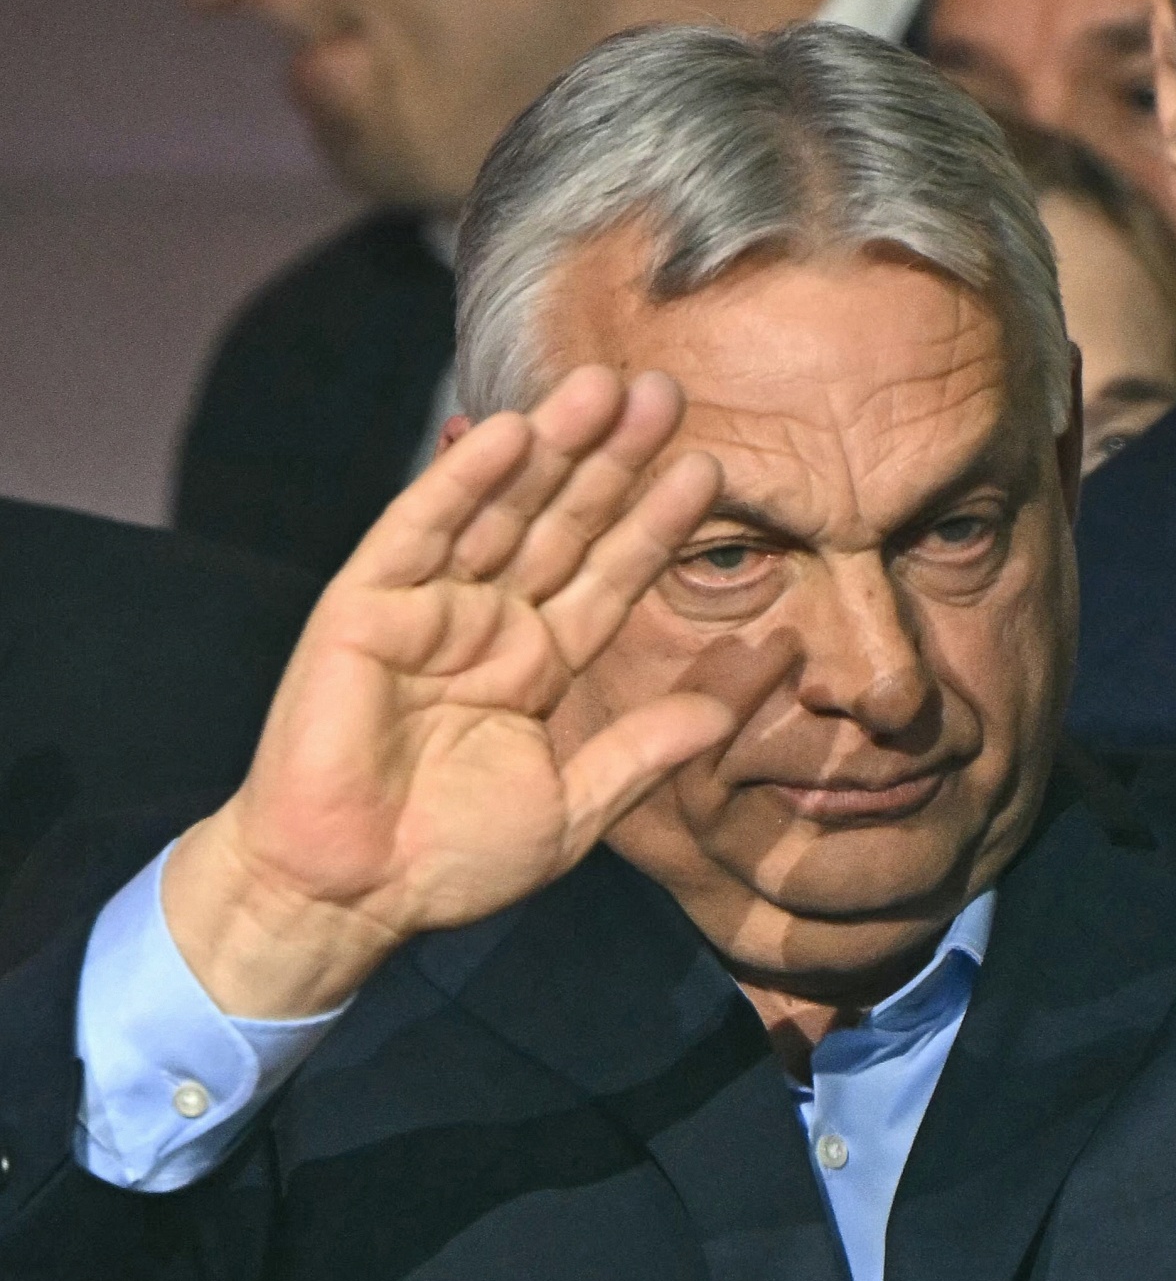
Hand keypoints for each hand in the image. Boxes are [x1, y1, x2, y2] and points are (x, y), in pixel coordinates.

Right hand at [164, 367, 739, 1016]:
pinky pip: (421, 531)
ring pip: (504, 511)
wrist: (346, 895)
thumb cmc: (448, 858)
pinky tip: (513, 432)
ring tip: (609, 385)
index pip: (611, 577)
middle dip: (614, 461)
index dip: (656, 524)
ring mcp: (429, 608)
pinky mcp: (366, 606)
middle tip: (666, 393)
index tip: (709, 471)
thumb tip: (722, 715)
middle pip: (565, 525)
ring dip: (553, 447)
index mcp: (539, 665)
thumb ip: (642, 753)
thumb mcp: (572, 809)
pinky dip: (463, 481)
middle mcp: (490, 623)